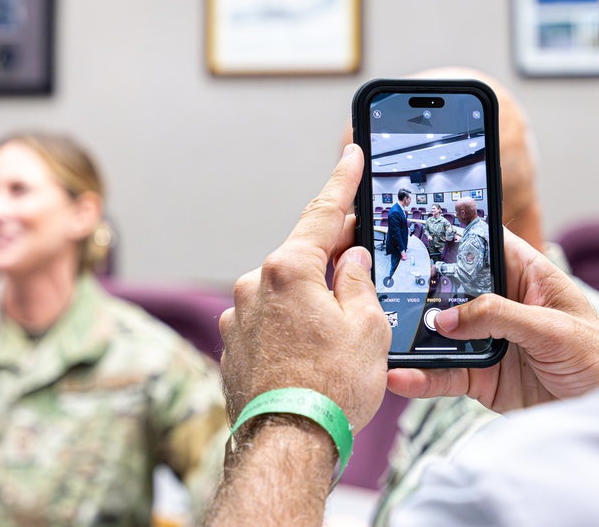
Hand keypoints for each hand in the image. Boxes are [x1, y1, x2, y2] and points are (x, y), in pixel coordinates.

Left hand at [219, 144, 390, 434]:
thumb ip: (358, 281)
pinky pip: (268, 322)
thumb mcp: (367, 327)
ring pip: (285, 294)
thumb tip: (351, 258)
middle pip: (301, 258)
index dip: (342, 183)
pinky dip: (290, 328)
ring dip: (310, 302)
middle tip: (361, 265)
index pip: (321, 214)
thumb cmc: (330, 387)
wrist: (286, 442)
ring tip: (338, 339)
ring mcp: (237, 315)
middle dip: (331, 260)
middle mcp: (254, 285)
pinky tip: (310, 356)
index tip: (350, 155)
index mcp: (287, 270)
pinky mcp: (232, 343)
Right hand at [388, 228, 598, 411]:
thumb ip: (497, 316)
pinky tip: (400, 377)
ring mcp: (485, 340)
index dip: (451, 231)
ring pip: (438, 332)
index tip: (412, 224)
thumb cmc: (598, 358)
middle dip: (414, 286)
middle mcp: (498, 304)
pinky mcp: (478, 375)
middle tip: (378, 281)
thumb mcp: (551, 327)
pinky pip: (442, 373)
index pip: (481, 243)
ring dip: (410, 334)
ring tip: (381, 333)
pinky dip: (420, 377)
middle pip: (448, 287)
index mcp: (523, 276)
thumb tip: (444, 320)